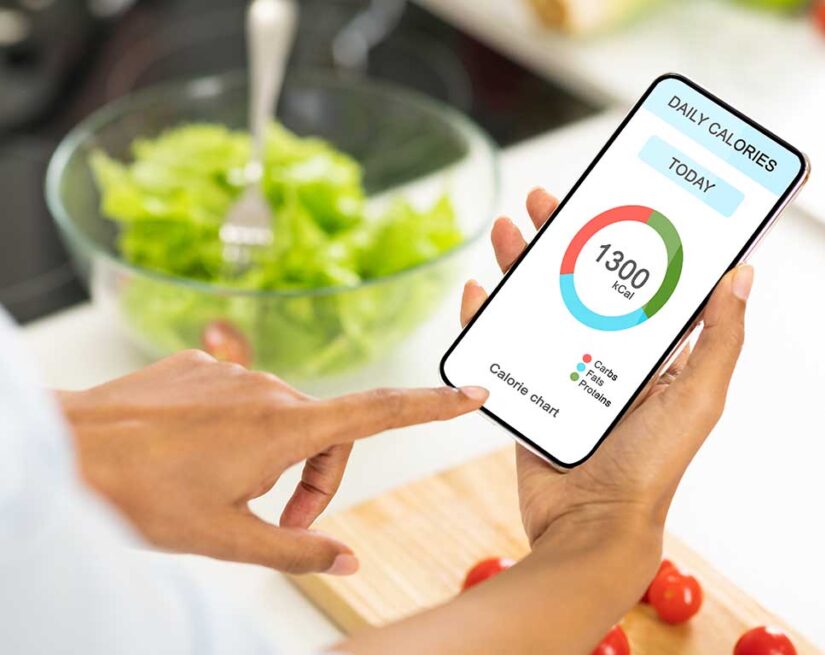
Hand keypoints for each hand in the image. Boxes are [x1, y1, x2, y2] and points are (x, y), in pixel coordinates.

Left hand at [59, 351, 485, 573]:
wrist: (65, 450)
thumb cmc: (140, 496)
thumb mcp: (227, 540)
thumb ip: (296, 551)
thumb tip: (349, 560)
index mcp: (283, 427)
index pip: (378, 412)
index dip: (432, 406)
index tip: (472, 392)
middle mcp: (266, 388)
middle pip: (328, 432)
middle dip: (317, 479)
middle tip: (282, 523)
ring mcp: (231, 371)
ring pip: (283, 416)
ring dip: (275, 458)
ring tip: (227, 492)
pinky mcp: (201, 365)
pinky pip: (242, 397)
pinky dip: (239, 432)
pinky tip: (197, 458)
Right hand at [461, 189, 752, 550]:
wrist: (590, 528)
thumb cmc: (652, 469)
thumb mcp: (698, 397)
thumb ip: (721, 337)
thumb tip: (742, 274)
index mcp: (652, 355)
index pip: (638, 282)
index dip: (624, 239)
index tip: (612, 201)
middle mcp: (608, 359)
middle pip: (580, 283)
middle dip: (561, 239)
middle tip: (544, 202)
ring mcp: (564, 376)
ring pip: (537, 307)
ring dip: (519, 266)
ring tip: (504, 230)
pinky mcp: (528, 396)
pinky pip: (502, 349)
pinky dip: (486, 319)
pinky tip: (478, 292)